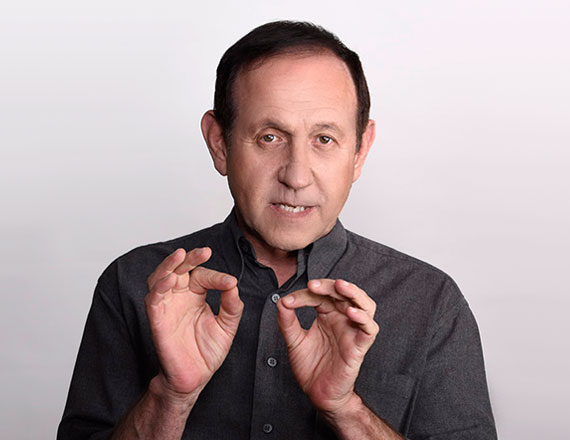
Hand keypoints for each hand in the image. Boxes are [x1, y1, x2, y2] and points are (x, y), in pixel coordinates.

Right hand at [145, 247, 242, 398]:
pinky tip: (168, 280)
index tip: (230, 284)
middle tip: (204, 251)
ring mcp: (167, 307)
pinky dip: (158, 288)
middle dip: (190, 258)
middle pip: (179, 269)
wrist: (195, 378)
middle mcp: (179, 297)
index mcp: (195, 295)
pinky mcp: (157, 320)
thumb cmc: (207, 352)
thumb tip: (233, 285)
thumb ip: (232, 305)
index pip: (203, 276)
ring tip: (181, 255)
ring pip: (160, 278)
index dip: (216, 277)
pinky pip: (153, 300)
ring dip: (169, 265)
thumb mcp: (227, 326)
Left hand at [276, 279, 378, 413]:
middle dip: (331, 285)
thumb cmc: (310, 366)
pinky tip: (351, 312)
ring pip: (366, 305)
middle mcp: (342, 319)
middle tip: (314, 285)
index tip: (288, 301)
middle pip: (345, 293)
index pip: (321, 295)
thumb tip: (281, 301)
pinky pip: (369, 329)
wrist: (318, 393)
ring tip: (341, 286)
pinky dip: (363, 318)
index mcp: (328, 314)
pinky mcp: (359, 347)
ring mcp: (353, 331)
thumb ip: (287, 321)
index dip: (306, 294)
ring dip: (354, 293)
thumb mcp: (294, 341)